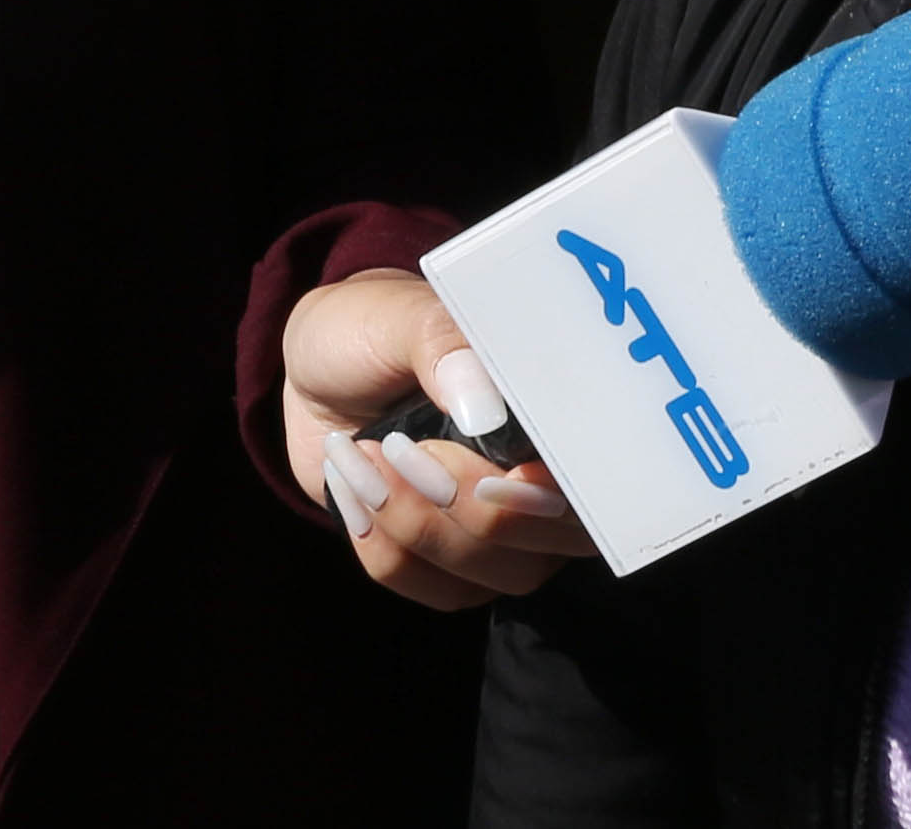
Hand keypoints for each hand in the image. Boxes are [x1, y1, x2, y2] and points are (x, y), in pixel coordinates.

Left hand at [281, 269, 597, 610]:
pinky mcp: (452, 563)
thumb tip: (483, 403)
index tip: (501, 477)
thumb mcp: (401, 318)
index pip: (593, 471)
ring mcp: (505, 529)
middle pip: (554, 542)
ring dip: (414, 524)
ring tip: (364, 458)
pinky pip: (438, 591)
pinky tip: (357, 486)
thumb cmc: (372, 331)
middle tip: (399, 447)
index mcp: (554, 409)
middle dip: (469, 509)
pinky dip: (382, 545)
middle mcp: (548, 475)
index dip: (558, 489)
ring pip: (498, 575)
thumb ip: (443, 345)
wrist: (317, 376)